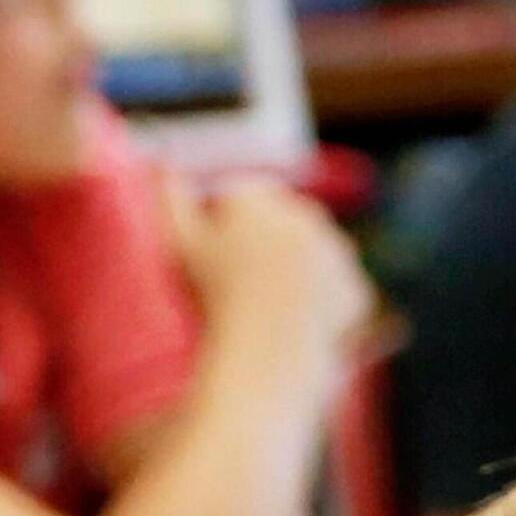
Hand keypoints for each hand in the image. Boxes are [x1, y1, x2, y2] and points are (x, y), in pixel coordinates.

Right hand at [173, 173, 368, 366]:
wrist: (265, 355)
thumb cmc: (214, 298)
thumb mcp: (180, 244)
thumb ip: (170, 198)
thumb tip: (161, 160)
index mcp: (260, 194)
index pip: (238, 199)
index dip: (222, 228)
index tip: (213, 260)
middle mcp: (303, 212)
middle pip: (278, 222)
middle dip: (262, 243)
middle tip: (239, 284)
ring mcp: (335, 249)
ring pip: (309, 254)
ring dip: (294, 270)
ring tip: (265, 304)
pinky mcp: (354, 287)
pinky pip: (332, 290)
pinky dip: (318, 302)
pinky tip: (294, 321)